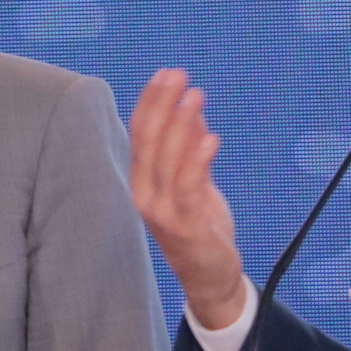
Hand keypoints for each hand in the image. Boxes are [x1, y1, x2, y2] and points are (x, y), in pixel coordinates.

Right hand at [128, 70, 249, 331]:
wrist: (209, 276)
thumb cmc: (199, 227)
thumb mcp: (193, 182)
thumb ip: (189, 149)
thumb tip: (191, 110)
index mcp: (144, 181)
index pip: (140, 133)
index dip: (151, 102)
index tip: (166, 74)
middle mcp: (146, 194)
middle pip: (148, 141)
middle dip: (162, 104)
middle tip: (178, 76)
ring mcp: (162, 212)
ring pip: (166, 160)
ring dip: (181, 124)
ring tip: (195, 96)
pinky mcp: (185, 226)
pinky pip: (189, 188)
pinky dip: (198, 160)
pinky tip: (211, 138)